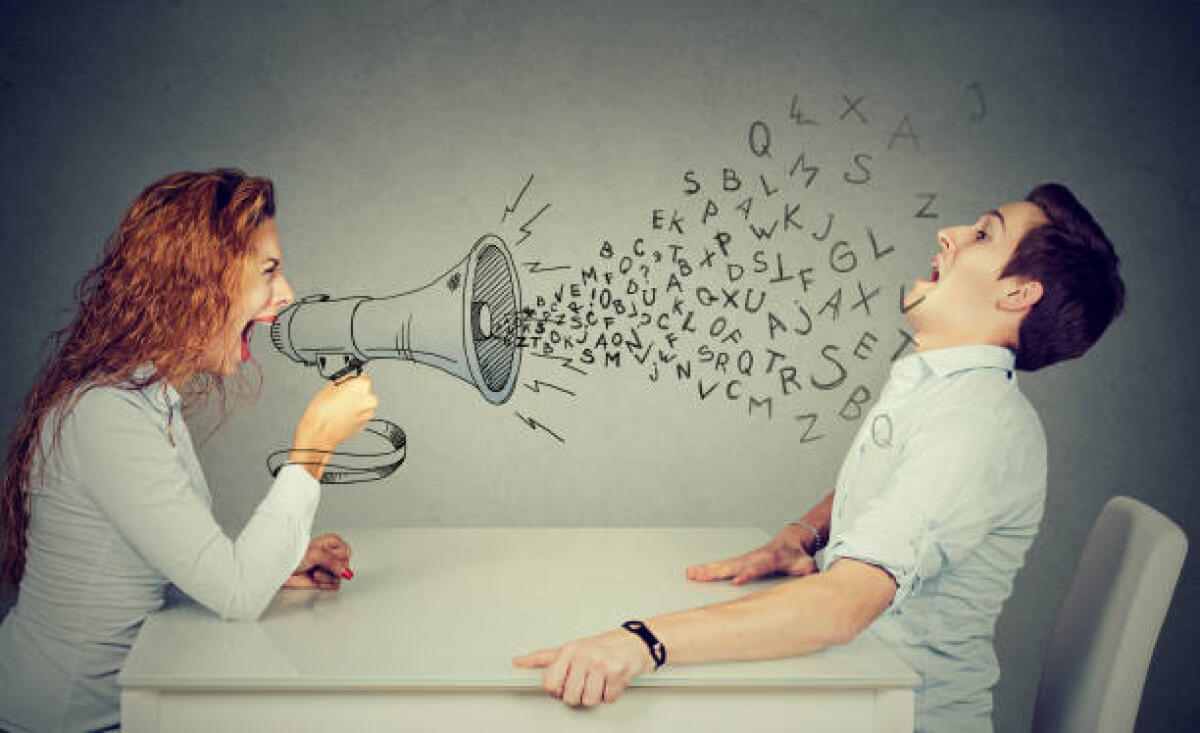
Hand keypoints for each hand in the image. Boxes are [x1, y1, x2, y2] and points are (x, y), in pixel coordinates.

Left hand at [282, 533, 352, 589]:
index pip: (346, 552)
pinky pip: (334, 586)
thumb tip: (345, 571)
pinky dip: (324, 585)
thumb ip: (332, 562)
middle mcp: (331, 556)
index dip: (338, 557)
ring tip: (314, 573)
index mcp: (331, 543)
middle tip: (319, 565)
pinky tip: (315, 580)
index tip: (328, 557)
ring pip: (339, 577)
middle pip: (344, 566)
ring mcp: (328, 570)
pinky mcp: (325, 582)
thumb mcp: (315, 554)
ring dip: (325, 577)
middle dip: (331, 568)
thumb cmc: (293, 557)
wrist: (282, 572)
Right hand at [290, 375, 377, 477]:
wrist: (319, 433)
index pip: (362, 376)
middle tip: (341, 396)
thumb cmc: (321, 412)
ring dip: (355, 404)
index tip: (347, 383)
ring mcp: (368, 412)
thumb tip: (347, 379)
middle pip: (365, 391)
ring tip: (340, 408)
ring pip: (364, 404)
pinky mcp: (365, 424)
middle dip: (355, 392)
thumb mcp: (329, 387)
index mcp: (361, 385)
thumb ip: (344, 381)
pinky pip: (361, 415)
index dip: (353, 380)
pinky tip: (342, 416)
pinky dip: (355, 414)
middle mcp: (368, 399)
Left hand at [512, 628, 654, 706]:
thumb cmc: (601, 647)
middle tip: (586, 681)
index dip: (557, 690)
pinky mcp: (619, 673)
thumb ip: (542, 658)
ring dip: (595, 695)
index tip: (565, 684)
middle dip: (578, 694)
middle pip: (570, 697)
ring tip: (599, 680)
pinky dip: (611, 694)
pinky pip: (608, 699)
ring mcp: (602, 664)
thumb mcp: (569, 649)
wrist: (634, 642)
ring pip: (589, 701)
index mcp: (569, 650)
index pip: (550, 684)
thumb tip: (517, 661)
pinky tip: (611, 681)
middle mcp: (584, 655)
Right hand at [686, 525, 817, 584]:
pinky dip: (706, 569)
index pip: (758, 567)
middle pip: (733, 565)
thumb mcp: (808, 565)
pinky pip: (721, 565)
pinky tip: (693, 572)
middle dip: (717, 571)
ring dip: (706, 570)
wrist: (792, 540)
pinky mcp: (739, 561)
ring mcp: (745, 558)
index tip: (737, 581)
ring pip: (723, 564)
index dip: (748, 573)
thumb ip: (810, 573)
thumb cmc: (798, 556)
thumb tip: (816, 582)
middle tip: (701, 577)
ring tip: (691, 574)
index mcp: (770, 559)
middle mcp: (754, 557)